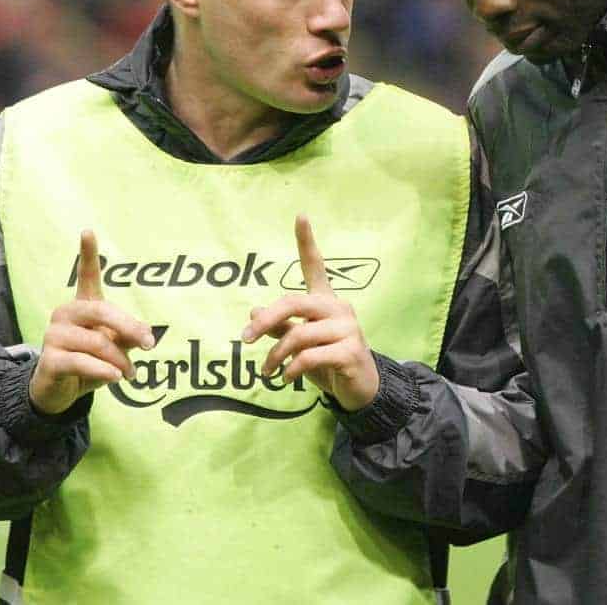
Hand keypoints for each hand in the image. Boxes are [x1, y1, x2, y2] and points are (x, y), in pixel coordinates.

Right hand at [29, 230, 154, 415]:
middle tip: (150, 345)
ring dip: (120, 361)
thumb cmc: (91, 363)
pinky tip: (114, 378)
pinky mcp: (49, 359)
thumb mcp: (115, 348)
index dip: (88, 254)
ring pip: (97, 342)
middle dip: (130, 328)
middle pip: (103, 311)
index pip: (86, 275)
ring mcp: (54, 335)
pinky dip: (104, 371)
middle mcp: (66, 314)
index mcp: (83, 306)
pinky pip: (83, 362)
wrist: (60, 393)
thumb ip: (129, 337)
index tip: (88, 231)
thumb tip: (146, 335)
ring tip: (129, 374)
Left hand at [241, 215, 379, 410]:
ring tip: (267, 371)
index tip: (301, 216)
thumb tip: (254, 311)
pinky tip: (287, 378)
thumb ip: (280, 328)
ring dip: (276, 355)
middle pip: (294, 302)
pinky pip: (310, 356)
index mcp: (325, 302)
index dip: (307, 242)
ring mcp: (347, 328)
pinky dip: (292, 369)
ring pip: (298, 334)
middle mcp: (338, 308)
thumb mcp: (300, 346)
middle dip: (265, 320)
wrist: (361, 389)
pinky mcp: (351, 351)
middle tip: (245, 338)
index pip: (316, 267)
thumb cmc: (329, 362)